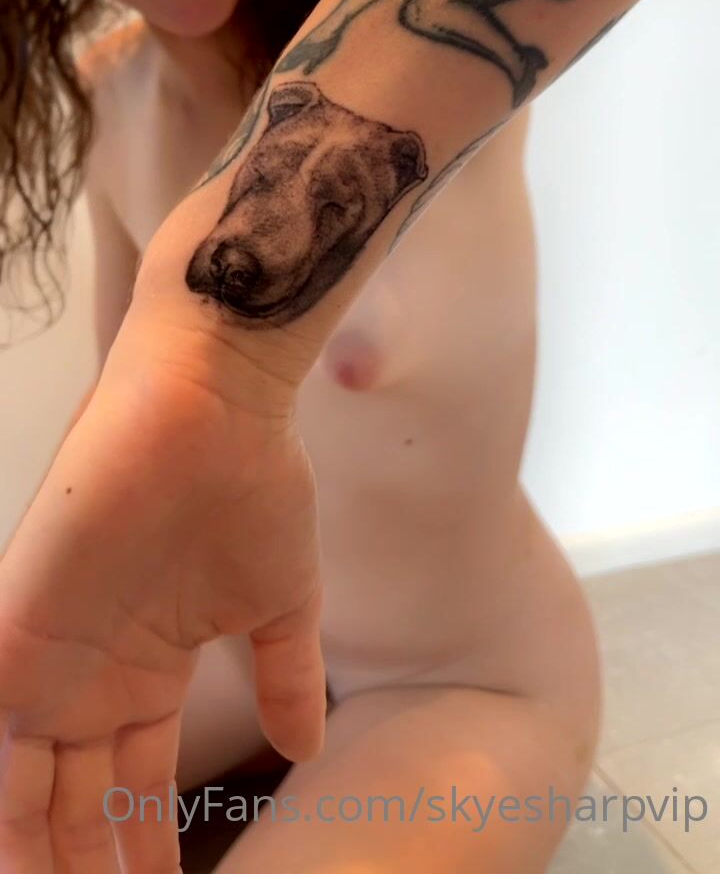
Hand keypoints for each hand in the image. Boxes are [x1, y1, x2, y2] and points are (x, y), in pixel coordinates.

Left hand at [0, 304, 324, 871]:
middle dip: (86, 871)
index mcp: (147, 673)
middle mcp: (90, 676)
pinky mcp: (16, 629)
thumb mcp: (280, 601)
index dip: (143, 856)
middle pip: (71, 807)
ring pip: (23, 791)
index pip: (131, 792)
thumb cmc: (250, 485)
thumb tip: (309, 746)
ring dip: (39, 855)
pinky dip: (0, 804)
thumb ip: (283, 676)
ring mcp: (49, 656)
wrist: (214, 408)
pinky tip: (14, 853)